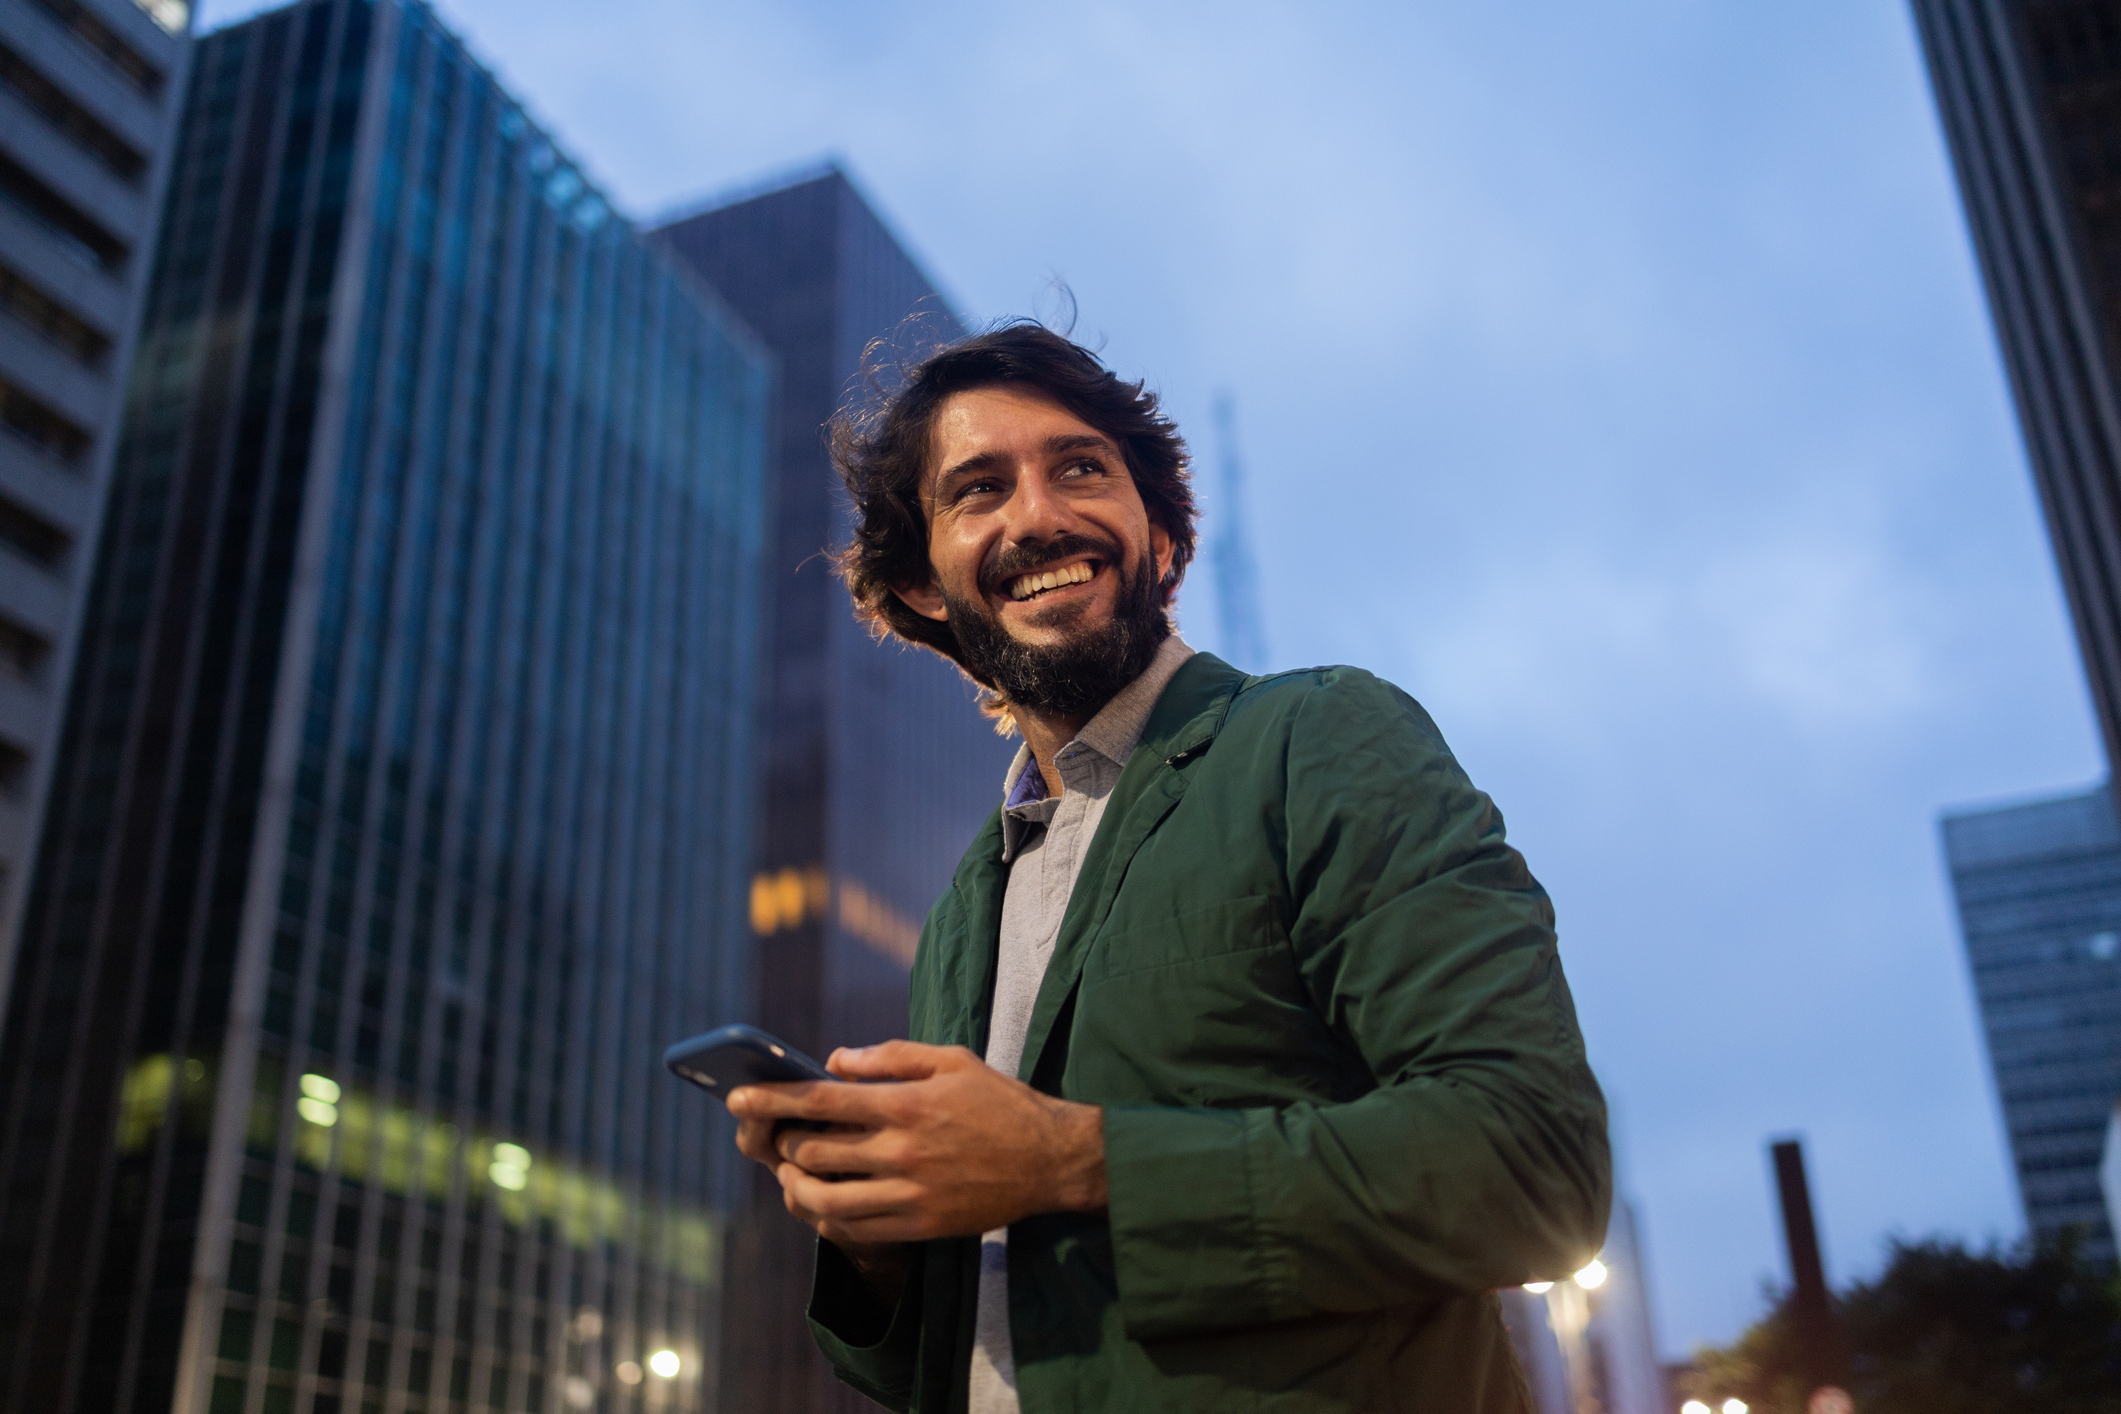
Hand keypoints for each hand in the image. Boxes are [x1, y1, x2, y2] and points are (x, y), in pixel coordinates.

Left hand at [727, 1040, 1106, 1249]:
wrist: (1049, 1160)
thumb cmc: (999, 1102)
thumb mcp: (952, 1061)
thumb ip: (891, 1056)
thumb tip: (835, 1059)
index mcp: (907, 1104)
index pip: (821, 1100)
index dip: (772, 1099)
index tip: (736, 1097)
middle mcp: (903, 1150)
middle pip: (813, 1152)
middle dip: (782, 1143)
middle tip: (776, 1136)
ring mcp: (911, 1193)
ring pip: (824, 1199)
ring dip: (795, 1187)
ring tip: (791, 1175)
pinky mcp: (921, 1225)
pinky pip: (854, 1229)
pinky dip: (825, 1217)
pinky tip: (821, 1203)